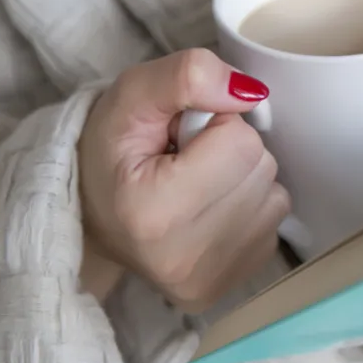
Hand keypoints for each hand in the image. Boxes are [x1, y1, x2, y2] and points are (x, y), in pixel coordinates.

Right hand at [77, 49, 289, 310]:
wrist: (88, 215)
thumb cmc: (109, 152)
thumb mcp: (130, 96)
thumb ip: (188, 76)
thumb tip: (250, 92)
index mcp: (155, 214)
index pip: (241, 141)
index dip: (215, 123)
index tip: (178, 137)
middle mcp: (185, 259)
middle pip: (261, 167)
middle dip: (231, 150)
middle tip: (184, 160)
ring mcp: (210, 280)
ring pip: (274, 194)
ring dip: (242, 178)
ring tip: (194, 184)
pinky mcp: (228, 286)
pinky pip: (272, 222)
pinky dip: (247, 207)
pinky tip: (206, 209)